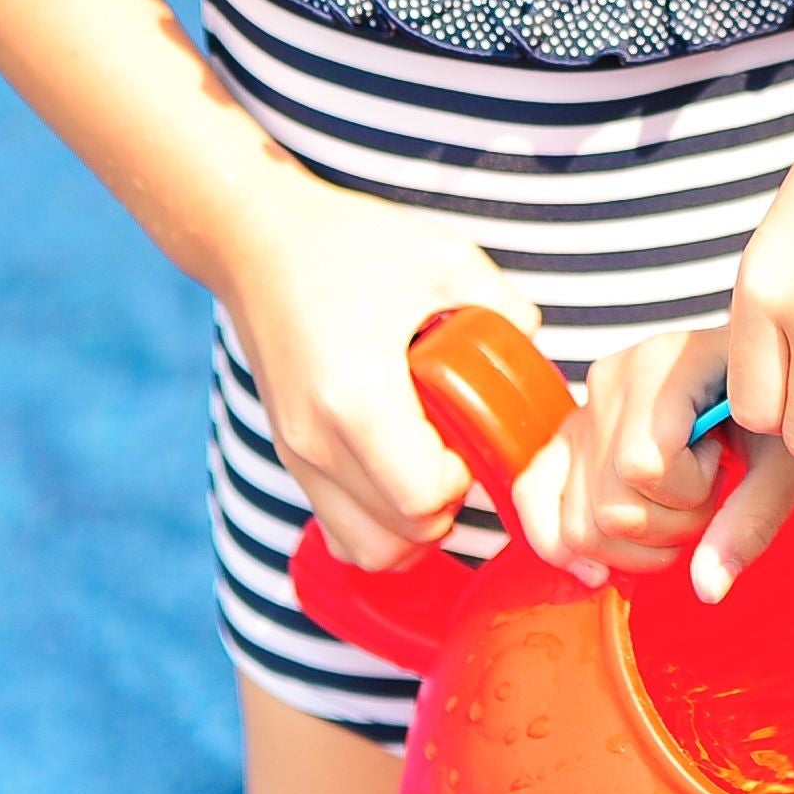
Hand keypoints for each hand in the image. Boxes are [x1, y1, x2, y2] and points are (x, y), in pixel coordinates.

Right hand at [217, 189, 527, 573]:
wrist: (259, 243)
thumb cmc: (350, 246)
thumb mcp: (445, 260)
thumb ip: (503, 307)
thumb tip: (535, 346)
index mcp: (356, 397)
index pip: (422, 500)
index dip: (462, 479)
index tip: (468, 434)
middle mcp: (317, 441)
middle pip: (400, 539)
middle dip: (446, 505)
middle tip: (458, 447)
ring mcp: (297, 456)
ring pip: (367, 549)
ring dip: (413, 525)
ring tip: (431, 462)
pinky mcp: (290, 458)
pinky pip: (340, 530)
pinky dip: (378, 522)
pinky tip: (398, 470)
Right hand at [513, 327, 793, 590]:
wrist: (764, 379)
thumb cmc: (779, 411)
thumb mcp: (789, 457)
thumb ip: (754, 518)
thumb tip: (705, 587)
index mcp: (667, 364)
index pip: (644, 465)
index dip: (693, 492)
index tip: (726, 463)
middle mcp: (612, 379)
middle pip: (611, 506)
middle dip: (672, 527)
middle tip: (710, 493)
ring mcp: (584, 408)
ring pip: (580, 523)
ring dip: (637, 545)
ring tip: (679, 505)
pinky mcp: (568, 436)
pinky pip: (534, 496)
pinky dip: (559, 544)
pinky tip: (596, 569)